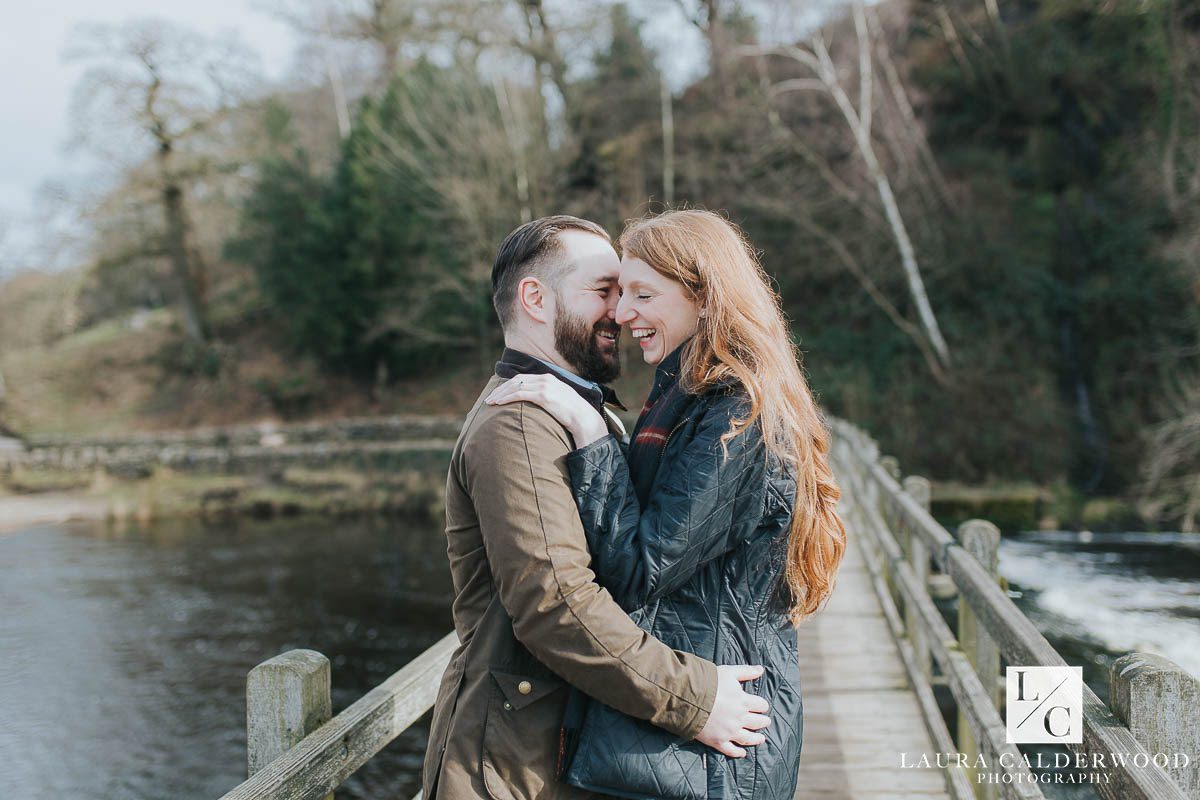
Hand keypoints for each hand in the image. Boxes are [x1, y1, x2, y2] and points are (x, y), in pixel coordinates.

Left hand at [485, 374, 608, 446]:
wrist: (584, 418)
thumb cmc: (573, 414)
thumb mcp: (559, 400)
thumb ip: (548, 398)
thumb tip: (538, 405)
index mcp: (549, 378)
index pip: (523, 378)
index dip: (508, 385)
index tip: (498, 393)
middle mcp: (546, 379)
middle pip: (516, 380)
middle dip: (501, 389)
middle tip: (489, 398)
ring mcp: (545, 386)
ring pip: (515, 386)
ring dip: (500, 394)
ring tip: (490, 402)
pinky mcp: (543, 395)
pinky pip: (519, 394)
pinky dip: (506, 398)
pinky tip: (498, 403)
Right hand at [695, 664, 770, 757]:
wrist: (688, 698)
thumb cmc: (709, 683)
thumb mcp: (729, 672)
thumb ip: (746, 671)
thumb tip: (761, 669)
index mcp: (744, 702)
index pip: (761, 705)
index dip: (762, 705)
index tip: (761, 705)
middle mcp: (740, 719)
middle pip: (758, 722)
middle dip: (763, 721)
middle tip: (765, 721)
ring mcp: (729, 732)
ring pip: (748, 739)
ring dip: (756, 739)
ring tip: (761, 738)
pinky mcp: (718, 741)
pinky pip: (731, 750)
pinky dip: (738, 753)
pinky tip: (743, 753)